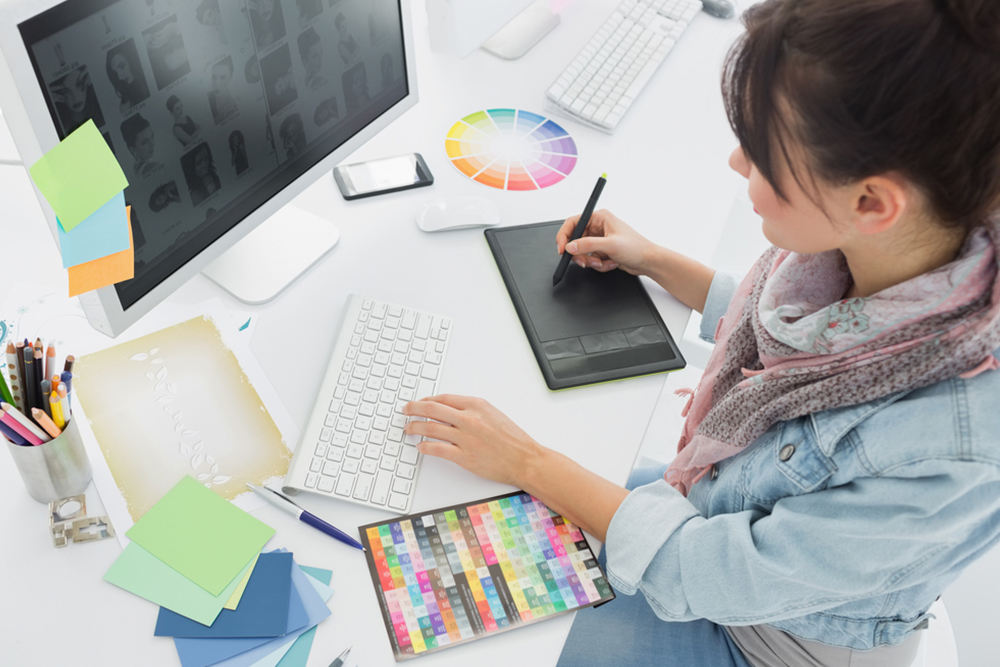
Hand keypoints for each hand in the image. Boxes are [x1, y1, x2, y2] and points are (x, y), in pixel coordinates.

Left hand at [402, 394, 543, 487]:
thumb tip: (450, 409)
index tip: (420, 403)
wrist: (525, 459)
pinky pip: (437, 449)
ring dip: (415, 427)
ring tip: (408, 428)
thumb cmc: (512, 439)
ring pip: (430, 428)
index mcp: (476, 405)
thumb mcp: (493, 414)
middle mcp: (469, 419)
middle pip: (432, 409)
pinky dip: (425, 447)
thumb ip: (472, 410)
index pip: (443, 398)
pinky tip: (421, 446)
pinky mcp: (464, 457)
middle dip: (414, 409)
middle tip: (406, 410)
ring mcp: (465, 438)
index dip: (427, 400)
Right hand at [555, 208, 654, 274]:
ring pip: (582, 252)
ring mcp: (599, 239)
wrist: (648, 261)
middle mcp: (598, 226)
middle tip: (586, 261)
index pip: (573, 222)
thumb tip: (570, 246)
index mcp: (599, 217)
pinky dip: (598, 264)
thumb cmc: (637, 247)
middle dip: (581, 254)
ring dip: (591, 260)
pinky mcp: (602, 250)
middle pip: (575, 240)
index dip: (565, 236)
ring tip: (603, 261)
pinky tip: (610, 262)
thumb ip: (588, 245)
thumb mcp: (610, 245)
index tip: (562, 249)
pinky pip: (590, 259)